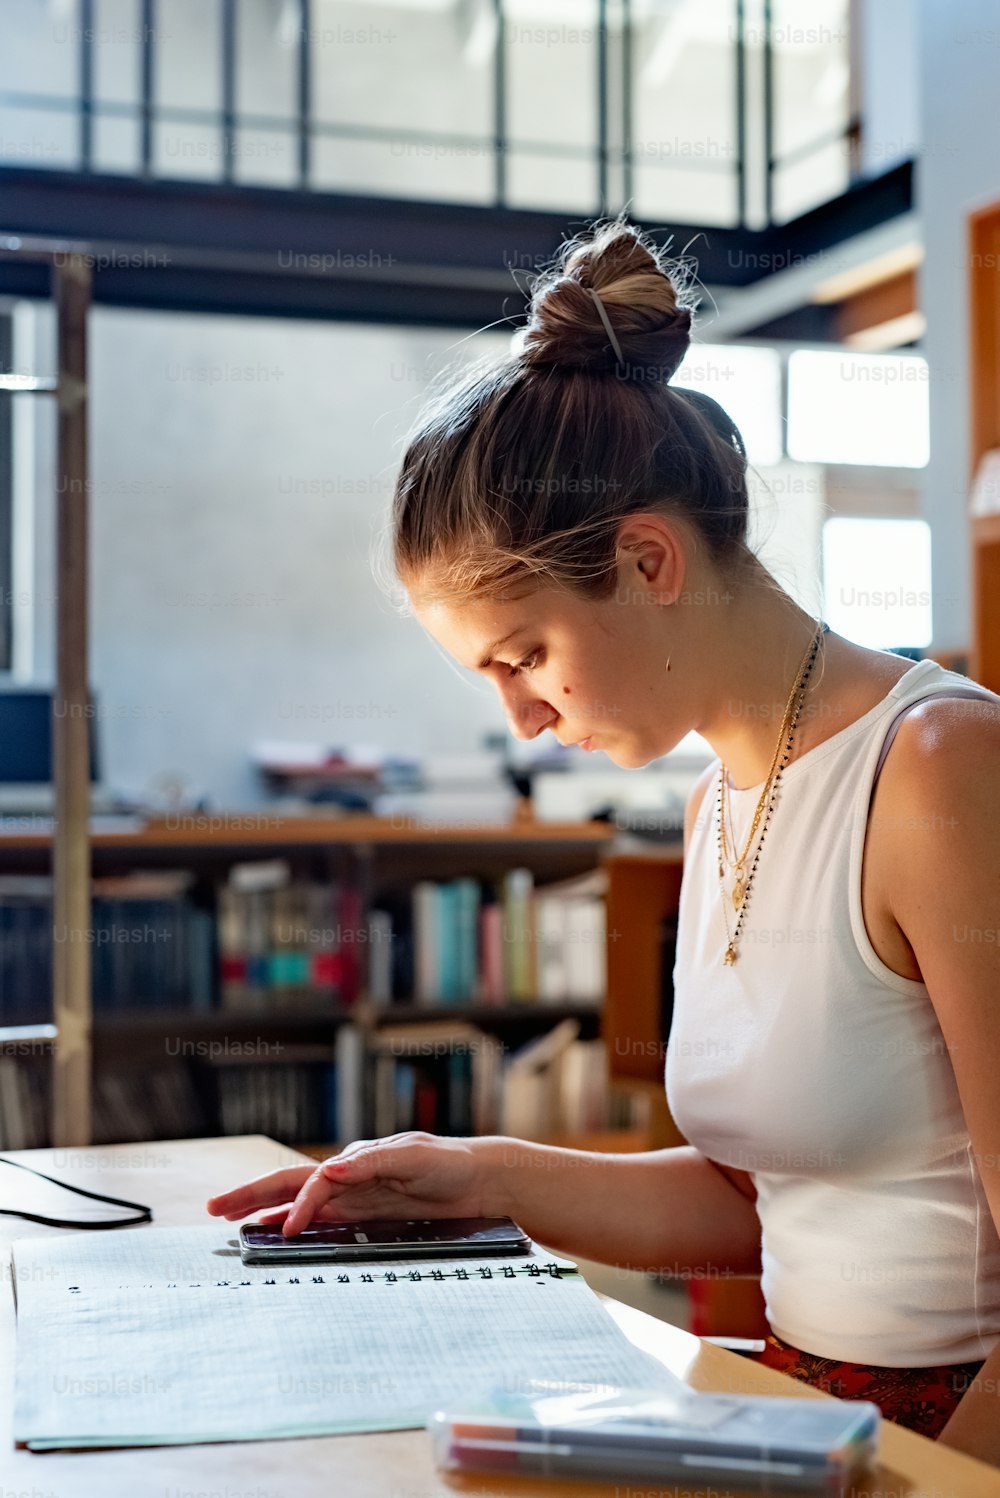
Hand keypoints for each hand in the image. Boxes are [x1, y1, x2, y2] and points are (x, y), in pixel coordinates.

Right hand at [205, 1132, 496, 1237]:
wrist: (480, 1180)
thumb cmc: (449, 1162)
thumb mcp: (413, 1157)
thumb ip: (372, 1163)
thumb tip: (329, 1169)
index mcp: (357, 1159)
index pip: (315, 1182)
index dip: (297, 1206)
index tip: (283, 1232)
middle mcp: (350, 1175)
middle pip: (290, 1185)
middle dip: (251, 1196)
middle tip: (213, 1209)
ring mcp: (355, 1195)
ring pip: (299, 1203)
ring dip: (265, 1211)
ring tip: (230, 1222)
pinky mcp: (367, 1212)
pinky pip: (322, 1220)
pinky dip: (295, 1224)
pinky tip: (276, 1232)